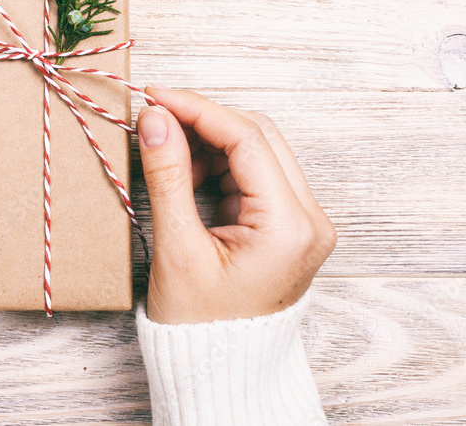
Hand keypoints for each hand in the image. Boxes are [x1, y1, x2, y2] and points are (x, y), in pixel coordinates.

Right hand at [136, 86, 335, 323]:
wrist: (219, 369)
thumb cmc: (200, 326)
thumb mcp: (177, 248)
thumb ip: (167, 176)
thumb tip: (155, 118)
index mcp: (290, 227)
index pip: (247, 139)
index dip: (198, 109)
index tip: (156, 95)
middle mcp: (309, 219)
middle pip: (259, 136)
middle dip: (205, 119)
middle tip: (156, 114)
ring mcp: (302, 222)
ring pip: (258, 149)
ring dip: (210, 139)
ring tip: (165, 147)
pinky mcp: (287, 225)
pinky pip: (254, 173)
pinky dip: (217, 162)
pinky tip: (185, 167)